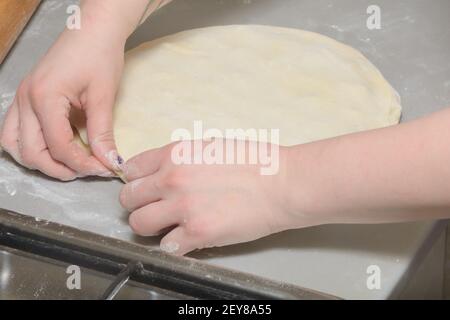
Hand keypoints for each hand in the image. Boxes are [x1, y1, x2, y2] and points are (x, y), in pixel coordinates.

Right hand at [0, 21, 124, 179]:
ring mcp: (22, 98)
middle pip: (30, 152)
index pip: (57, 146)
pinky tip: (55, 146)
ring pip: (13, 144)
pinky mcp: (27, 97)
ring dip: (38, 160)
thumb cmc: (100, 55)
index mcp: (44, 97)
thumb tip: (109, 162)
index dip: (82, 164)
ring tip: (68, 163)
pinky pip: (16, 130)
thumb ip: (102, 133)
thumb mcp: (103, 96)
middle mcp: (25, 99)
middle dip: (58, 168)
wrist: (92, 30)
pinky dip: (32, 145)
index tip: (104, 169)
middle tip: (86, 170)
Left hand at [119, 140, 314, 254]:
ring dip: (151, 226)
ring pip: (139, 224)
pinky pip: (167, 246)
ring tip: (168, 226)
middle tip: (154, 208)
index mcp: (175, 154)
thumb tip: (165, 170)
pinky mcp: (198, 234)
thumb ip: (182, 158)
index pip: (131, 169)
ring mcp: (182, 208)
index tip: (144, 187)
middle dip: (139, 204)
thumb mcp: (211, 146)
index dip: (136, 180)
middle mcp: (172, 180)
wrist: (281, 184)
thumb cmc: (255, 162)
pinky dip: (175, 245)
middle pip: (129, 198)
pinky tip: (187, 238)